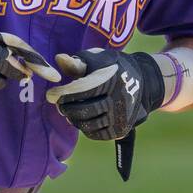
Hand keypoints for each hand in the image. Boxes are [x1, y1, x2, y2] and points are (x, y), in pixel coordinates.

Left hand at [45, 48, 163, 140]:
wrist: (142, 81)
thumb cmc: (111, 67)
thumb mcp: (97, 59)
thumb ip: (77, 62)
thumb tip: (59, 58)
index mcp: (112, 79)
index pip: (82, 90)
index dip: (63, 93)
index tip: (50, 95)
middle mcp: (119, 100)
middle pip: (85, 110)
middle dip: (67, 108)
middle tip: (59, 104)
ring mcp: (120, 116)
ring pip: (89, 124)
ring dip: (74, 119)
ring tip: (69, 111)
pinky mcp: (120, 129)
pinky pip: (96, 134)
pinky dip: (85, 127)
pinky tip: (81, 118)